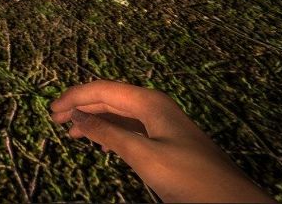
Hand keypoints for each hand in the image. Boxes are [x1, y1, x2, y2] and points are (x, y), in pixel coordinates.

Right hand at [51, 80, 273, 202]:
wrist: (229, 200)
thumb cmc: (189, 177)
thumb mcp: (143, 155)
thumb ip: (108, 134)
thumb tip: (77, 116)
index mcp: (150, 103)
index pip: (103, 89)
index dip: (75, 97)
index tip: (51, 110)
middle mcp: (155, 107)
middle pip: (109, 98)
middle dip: (81, 106)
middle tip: (55, 119)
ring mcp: (162, 124)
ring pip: (119, 113)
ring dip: (94, 120)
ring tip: (72, 132)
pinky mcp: (165, 141)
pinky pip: (130, 128)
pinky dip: (110, 132)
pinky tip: (101, 145)